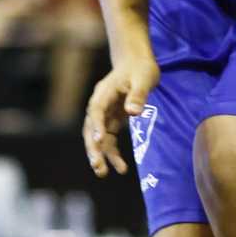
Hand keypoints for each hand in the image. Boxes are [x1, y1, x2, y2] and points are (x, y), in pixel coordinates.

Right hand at [83, 56, 159, 177]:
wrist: (137, 63)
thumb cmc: (141, 69)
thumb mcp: (144, 78)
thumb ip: (139, 94)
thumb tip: (133, 112)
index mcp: (105, 91)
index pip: (96, 109)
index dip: (96, 124)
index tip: (100, 139)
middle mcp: (99, 104)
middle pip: (91, 128)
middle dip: (93, 147)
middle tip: (98, 166)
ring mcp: (104, 114)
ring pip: (97, 137)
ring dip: (99, 154)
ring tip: (103, 173)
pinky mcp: (111, 120)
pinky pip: (108, 140)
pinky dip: (111, 153)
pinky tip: (120, 167)